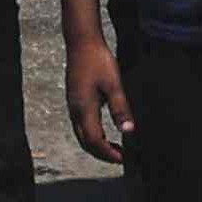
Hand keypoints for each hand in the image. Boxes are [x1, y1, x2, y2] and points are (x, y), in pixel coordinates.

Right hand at [66, 36, 132, 163]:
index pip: (94, 141)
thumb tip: (129, 131)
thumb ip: (120, 109)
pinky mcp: (74, 100)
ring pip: (81, 135)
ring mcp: (73, 106)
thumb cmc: (98, 61)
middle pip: (85, 142)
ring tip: (115, 149)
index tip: (124, 159)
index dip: (108, 153)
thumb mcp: (114, 84)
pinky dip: (93, 135)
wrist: (81, 42)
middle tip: (121, 158)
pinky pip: (81, 126)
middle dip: (102, 154)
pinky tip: (106, 133)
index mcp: (84, 109)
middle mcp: (75, 110)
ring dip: (97, 145)